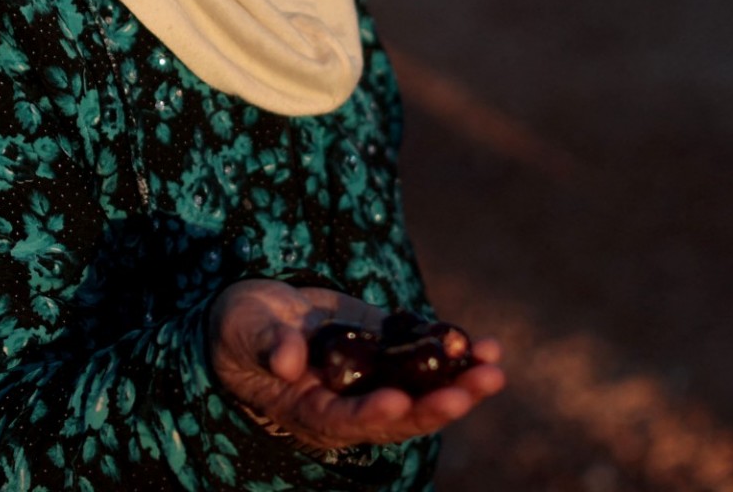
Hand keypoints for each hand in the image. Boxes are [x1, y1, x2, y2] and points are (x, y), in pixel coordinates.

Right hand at [209, 279, 505, 451]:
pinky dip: (454, 352)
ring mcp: (371, 378)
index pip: (345, 420)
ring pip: (423, 391)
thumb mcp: (243, 332)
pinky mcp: (385, 348)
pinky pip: (425, 356)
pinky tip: (485, 344)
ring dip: (460, 382)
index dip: (372, 414)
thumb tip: (289, 360)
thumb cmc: (239, 329)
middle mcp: (349, 402)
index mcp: (310, 410)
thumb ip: (266, 345)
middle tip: (474, 389)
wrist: (255, 312)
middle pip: (399, 417)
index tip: (399, 402)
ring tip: (493, 367)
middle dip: (438, 404)